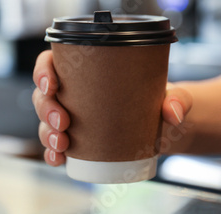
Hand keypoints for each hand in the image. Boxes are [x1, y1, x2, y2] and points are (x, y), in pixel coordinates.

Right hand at [32, 50, 192, 165]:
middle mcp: (72, 90)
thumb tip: (173, 112)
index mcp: (85, 67)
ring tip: (63, 144)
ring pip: (46, 121)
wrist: (162, 127)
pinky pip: (55, 146)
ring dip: (47, 133)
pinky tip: (59, 159)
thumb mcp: (170, 95)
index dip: (43, 71)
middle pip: (43, 94)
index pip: (51, 62)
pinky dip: (52, 153)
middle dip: (47, 108)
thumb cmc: (157, 99)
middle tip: (63, 120)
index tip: (52, 84)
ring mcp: (71, 116)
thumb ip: (178, 99)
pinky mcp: (76, 139)